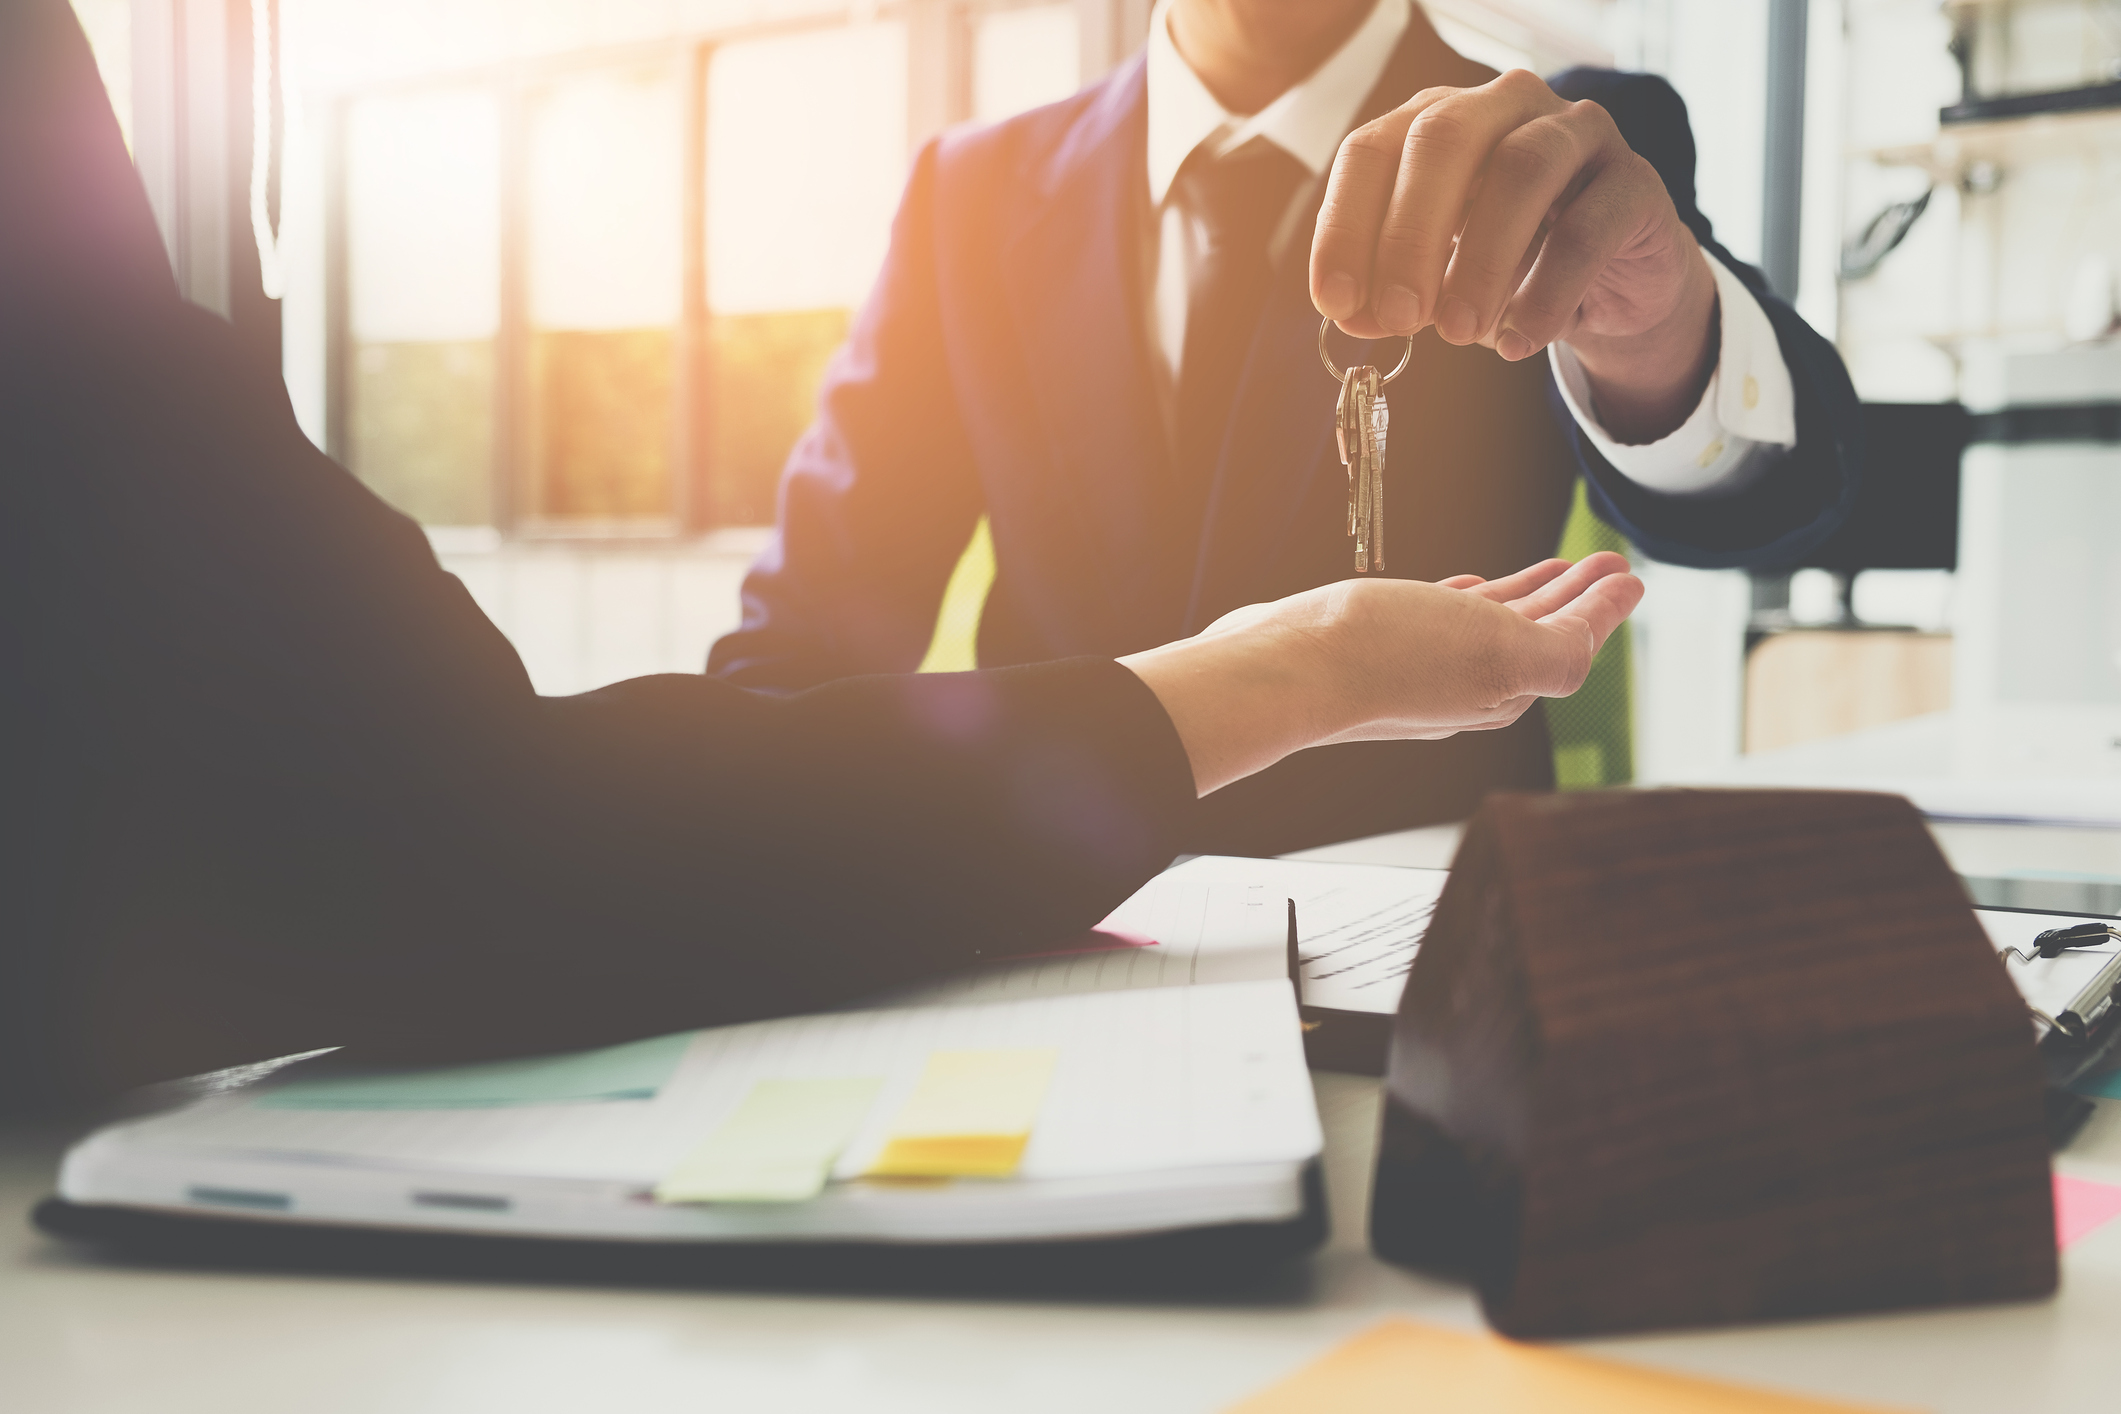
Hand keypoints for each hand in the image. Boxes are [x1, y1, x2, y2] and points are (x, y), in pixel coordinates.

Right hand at [1120, 553, 1642, 795]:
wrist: (1284, 670)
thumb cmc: (1386, 657)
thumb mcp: (1500, 649)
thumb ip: (1562, 648)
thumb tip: (1607, 620)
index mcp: (1502, 691)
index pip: (1569, 644)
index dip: (1601, 608)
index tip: (1628, 571)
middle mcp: (1463, 687)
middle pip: (1535, 635)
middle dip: (1573, 598)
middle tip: (1603, 563)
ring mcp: (1416, 668)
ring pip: (1489, 625)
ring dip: (1527, 594)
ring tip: (1552, 566)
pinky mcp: (1371, 645)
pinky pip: (1437, 620)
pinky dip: (1466, 599)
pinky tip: (1464, 584)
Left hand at [1309, 70, 1716, 443]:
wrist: (1612, 287)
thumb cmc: (1510, 269)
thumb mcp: (1438, 282)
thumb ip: (1393, 293)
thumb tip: (1352, 316)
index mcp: (1438, 120)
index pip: (1372, 150)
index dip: (1346, 225)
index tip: (1336, 301)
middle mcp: (1504, 107)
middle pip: (1443, 141)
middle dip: (1410, 236)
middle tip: (1400, 317)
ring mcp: (1577, 133)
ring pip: (1522, 171)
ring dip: (1481, 261)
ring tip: (1460, 334)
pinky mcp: (1634, 181)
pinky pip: (1588, 227)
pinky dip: (1547, 291)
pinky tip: (1519, 341)